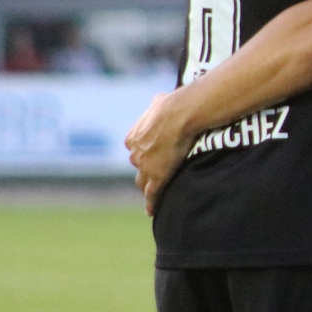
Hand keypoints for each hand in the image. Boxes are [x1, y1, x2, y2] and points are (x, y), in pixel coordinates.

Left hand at [125, 91, 195, 215]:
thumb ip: (156, 105)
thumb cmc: (172, 105)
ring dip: (147, 188)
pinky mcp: (157, 177)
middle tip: (153, 176)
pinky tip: (151, 211)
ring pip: (143, 182)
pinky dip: (152, 203)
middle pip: (138, 167)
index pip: (136, 150)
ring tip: (152, 196)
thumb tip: (159, 100)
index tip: (150, 156)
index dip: (144, 154)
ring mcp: (145, 167)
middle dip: (145, 171)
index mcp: (133, 137)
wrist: (178, 115)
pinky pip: (153, 194)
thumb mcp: (159, 102)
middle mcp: (135, 154)